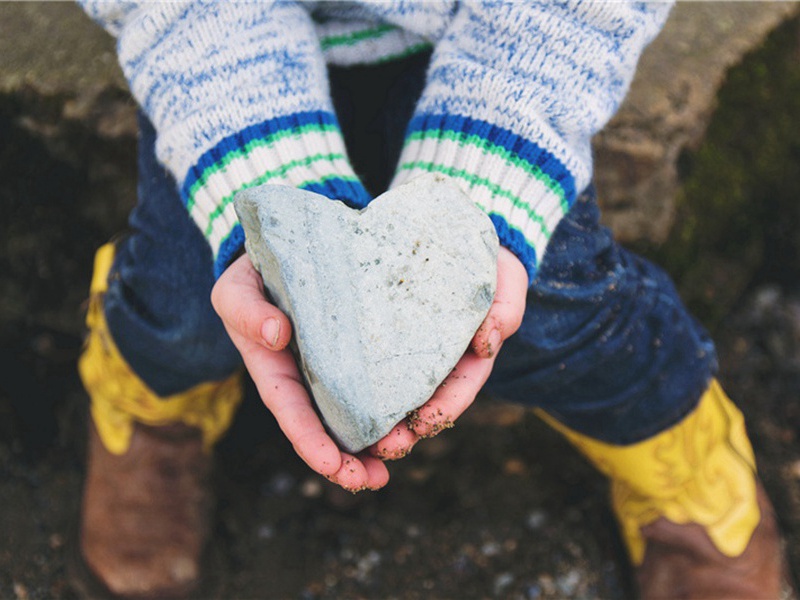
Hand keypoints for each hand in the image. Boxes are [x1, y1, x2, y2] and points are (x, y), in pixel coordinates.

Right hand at [211, 254, 389, 491]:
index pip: (292, 413)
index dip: (310, 441)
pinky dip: (396, 403)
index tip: (330, 466)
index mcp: (276, 373)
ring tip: (401, 453)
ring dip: (378, 441)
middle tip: (374, 481)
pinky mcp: (359, 356)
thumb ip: (247, 312)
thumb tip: (276, 334)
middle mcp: (308, 381)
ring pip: (356, 414)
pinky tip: (419, 414)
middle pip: (327, 429)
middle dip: (348, 461)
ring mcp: (334, 372)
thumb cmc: (249, 282)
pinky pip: (378, 384)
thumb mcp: (235, 293)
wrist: (277, 262)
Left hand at [369, 246, 528, 458]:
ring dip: (376, 421)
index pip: (460, 386)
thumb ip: (506, 308)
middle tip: (385, 445)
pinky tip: (335, 401)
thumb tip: (486, 344)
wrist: (445, 229)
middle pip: (420, 401)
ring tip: (358, 440)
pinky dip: (353, 387)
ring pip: (389, 392)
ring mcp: (402, 348)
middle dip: (405, 430)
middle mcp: (433, 357)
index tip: (427, 424)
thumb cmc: (483, 256)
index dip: (445, 408)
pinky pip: (363, 365)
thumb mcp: (506, 277)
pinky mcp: (374, 333)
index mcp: (466, 351)